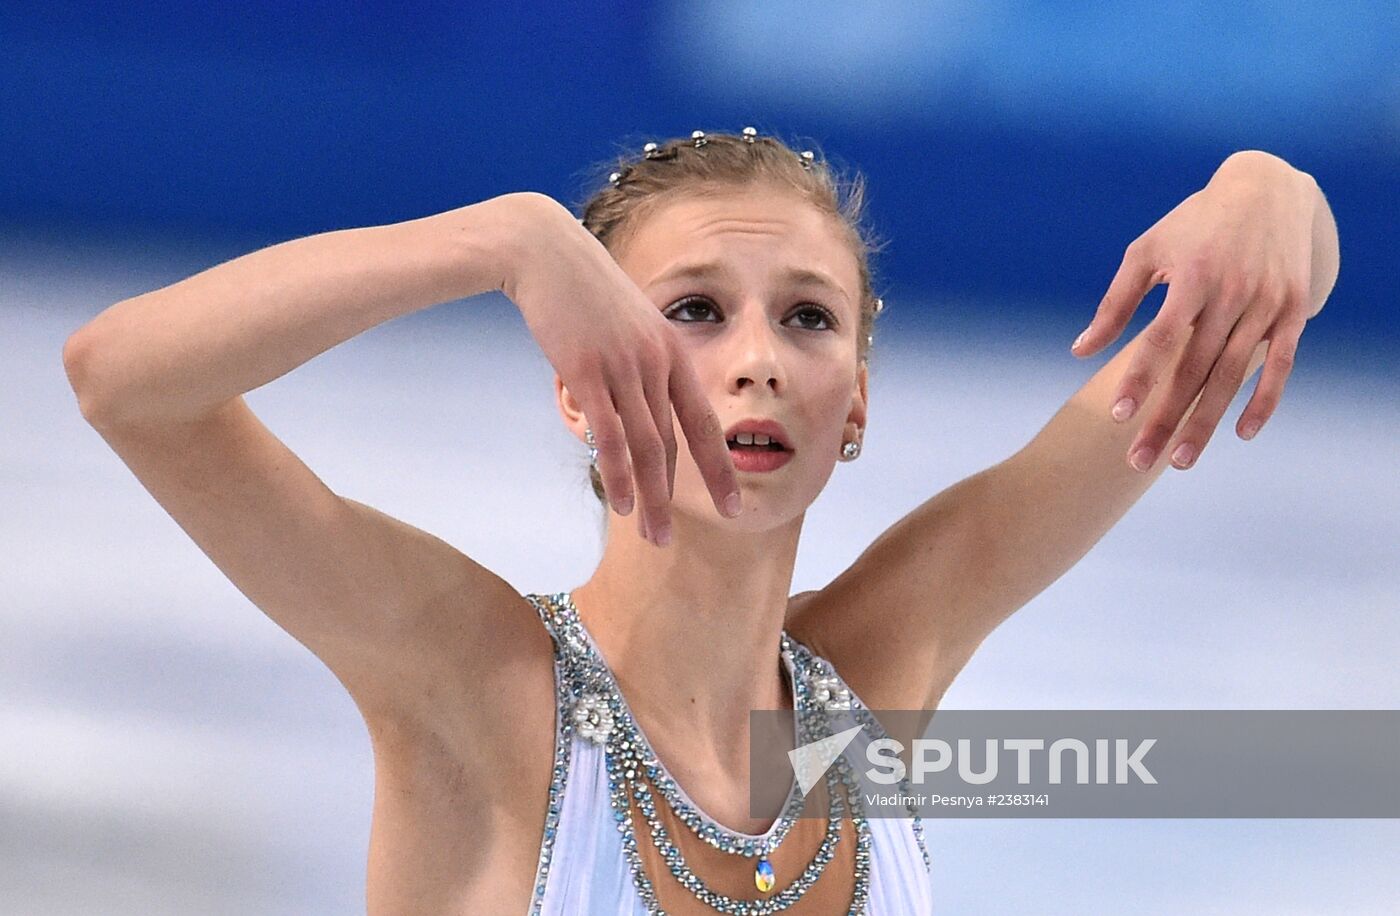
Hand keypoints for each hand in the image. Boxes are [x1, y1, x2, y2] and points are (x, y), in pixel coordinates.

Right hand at [498, 193, 740, 544]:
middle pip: (674, 444)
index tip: (733, 505)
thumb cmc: (583, 289)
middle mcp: (656, 363)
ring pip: (646, 446)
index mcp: (672, 352)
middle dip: (677, 497)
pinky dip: (618, 472)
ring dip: (649, 496)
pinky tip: (620, 502)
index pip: (703, 422)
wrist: (546, 251)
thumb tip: (637, 401)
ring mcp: (624, 367)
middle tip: (673, 539)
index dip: (718, 468)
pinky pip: (609, 434)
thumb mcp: (627, 323)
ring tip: (651, 534)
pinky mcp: (588, 371)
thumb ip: (640, 362)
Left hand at [1071, 152, 1318, 471]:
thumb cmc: (1193, 223)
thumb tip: (1080, 350)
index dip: (1140, 378)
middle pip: (1195, 369)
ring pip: (1233, 376)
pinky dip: (1264, 400)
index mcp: (1193, 277)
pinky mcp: (1293, 311)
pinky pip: (1281, 365)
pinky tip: (1241, 434)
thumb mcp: (1146, 252)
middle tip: (1139, 460)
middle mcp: (1232, 293)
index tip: (1118, 415)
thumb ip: (1115, 304)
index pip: (1161, 339)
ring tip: (1181, 461)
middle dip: (1166, 418)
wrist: (1268, 189)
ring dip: (1207, 422)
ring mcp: (1266, 304)